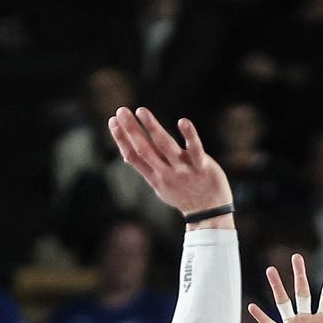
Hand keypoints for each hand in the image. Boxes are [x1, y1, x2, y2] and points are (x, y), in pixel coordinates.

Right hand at [108, 107, 233, 219]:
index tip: (112, 121)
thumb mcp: (160, 186)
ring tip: (141, 111)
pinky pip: (195, 149)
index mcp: (154, 177)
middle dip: (132, 130)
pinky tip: (182, 121)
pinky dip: (189, 135)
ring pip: (165, 146)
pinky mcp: (202, 166)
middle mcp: (166, 174)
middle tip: (121, 110)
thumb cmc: (183, 194)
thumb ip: (146, 169)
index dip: (121, 139)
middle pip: (145, 149)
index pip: (133, 156)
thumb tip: (126, 155)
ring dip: (152, 127)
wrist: (210, 212)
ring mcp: (184, 170)